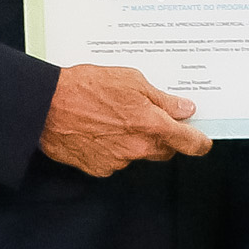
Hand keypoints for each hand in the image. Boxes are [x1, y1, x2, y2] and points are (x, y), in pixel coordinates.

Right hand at [38, 64, 210, 176]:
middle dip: (162, 137)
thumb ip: (161, 99)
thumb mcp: (131, 80)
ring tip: (112, 118)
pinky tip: (98, 130)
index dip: (199, 142)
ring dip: (133, 141)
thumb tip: (183, 109)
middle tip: (148, 116)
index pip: (190, 143)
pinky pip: (115, 160)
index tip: (202, 140)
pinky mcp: (99, 168)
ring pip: (138, 154)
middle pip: (164, 150)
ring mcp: (118, 161)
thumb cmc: (85, 88)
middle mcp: (138, 148)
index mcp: (152, 125)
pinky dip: (112, 148)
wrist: (46, 106)